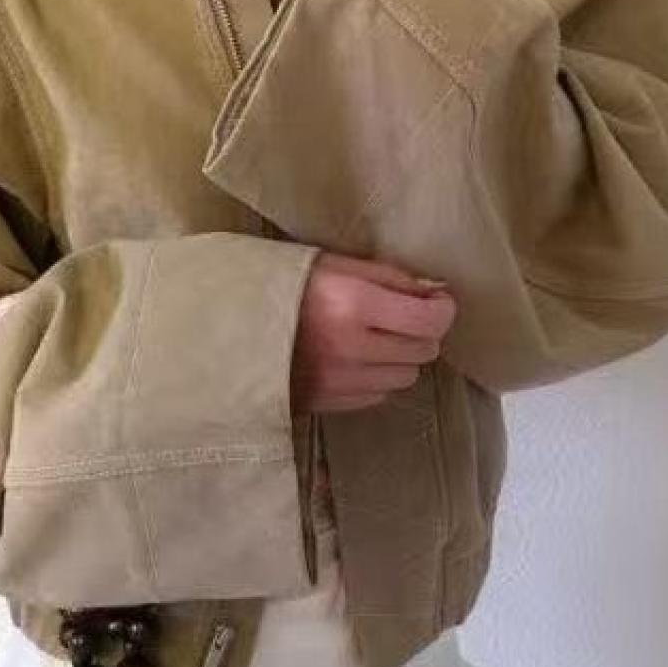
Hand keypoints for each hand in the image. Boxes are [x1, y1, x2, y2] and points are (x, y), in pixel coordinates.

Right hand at [291, 251, 456, 413]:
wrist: (225, 330)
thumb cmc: (278, 286)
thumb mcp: (330, 263)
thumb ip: (386, 277)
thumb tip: (433, 293)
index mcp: (353, 303)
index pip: (428, 320)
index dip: (442, 310)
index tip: (436, 301)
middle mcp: (353, 348)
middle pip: (423, 350)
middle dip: (421, 332)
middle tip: (402, 317)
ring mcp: (342, 382)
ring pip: (406, 377)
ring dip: (400, 358)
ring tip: (374, 339)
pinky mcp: (330, 403)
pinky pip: (378, 396)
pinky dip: (376, 379)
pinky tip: (355, 361)